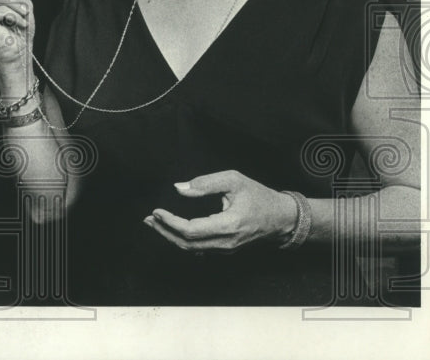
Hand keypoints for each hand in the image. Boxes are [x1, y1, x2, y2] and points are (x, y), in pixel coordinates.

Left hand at [143, 170, 297, 252]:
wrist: (282, 218)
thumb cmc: (259, 197)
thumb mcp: (234, 180)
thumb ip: (205, 183)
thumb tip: (179, 188)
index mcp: (228, 225)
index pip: (191, 230)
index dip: (170, 222)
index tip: (156, 211)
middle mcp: (225, 242)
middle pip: (186, 243)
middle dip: (164, 231)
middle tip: (148, 219)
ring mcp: (225, 249)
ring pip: (191, 249)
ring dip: (170, 237)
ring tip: (153, 223)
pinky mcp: (224, 249)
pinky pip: (198, 249)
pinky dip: (181, 240)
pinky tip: (170, 231)